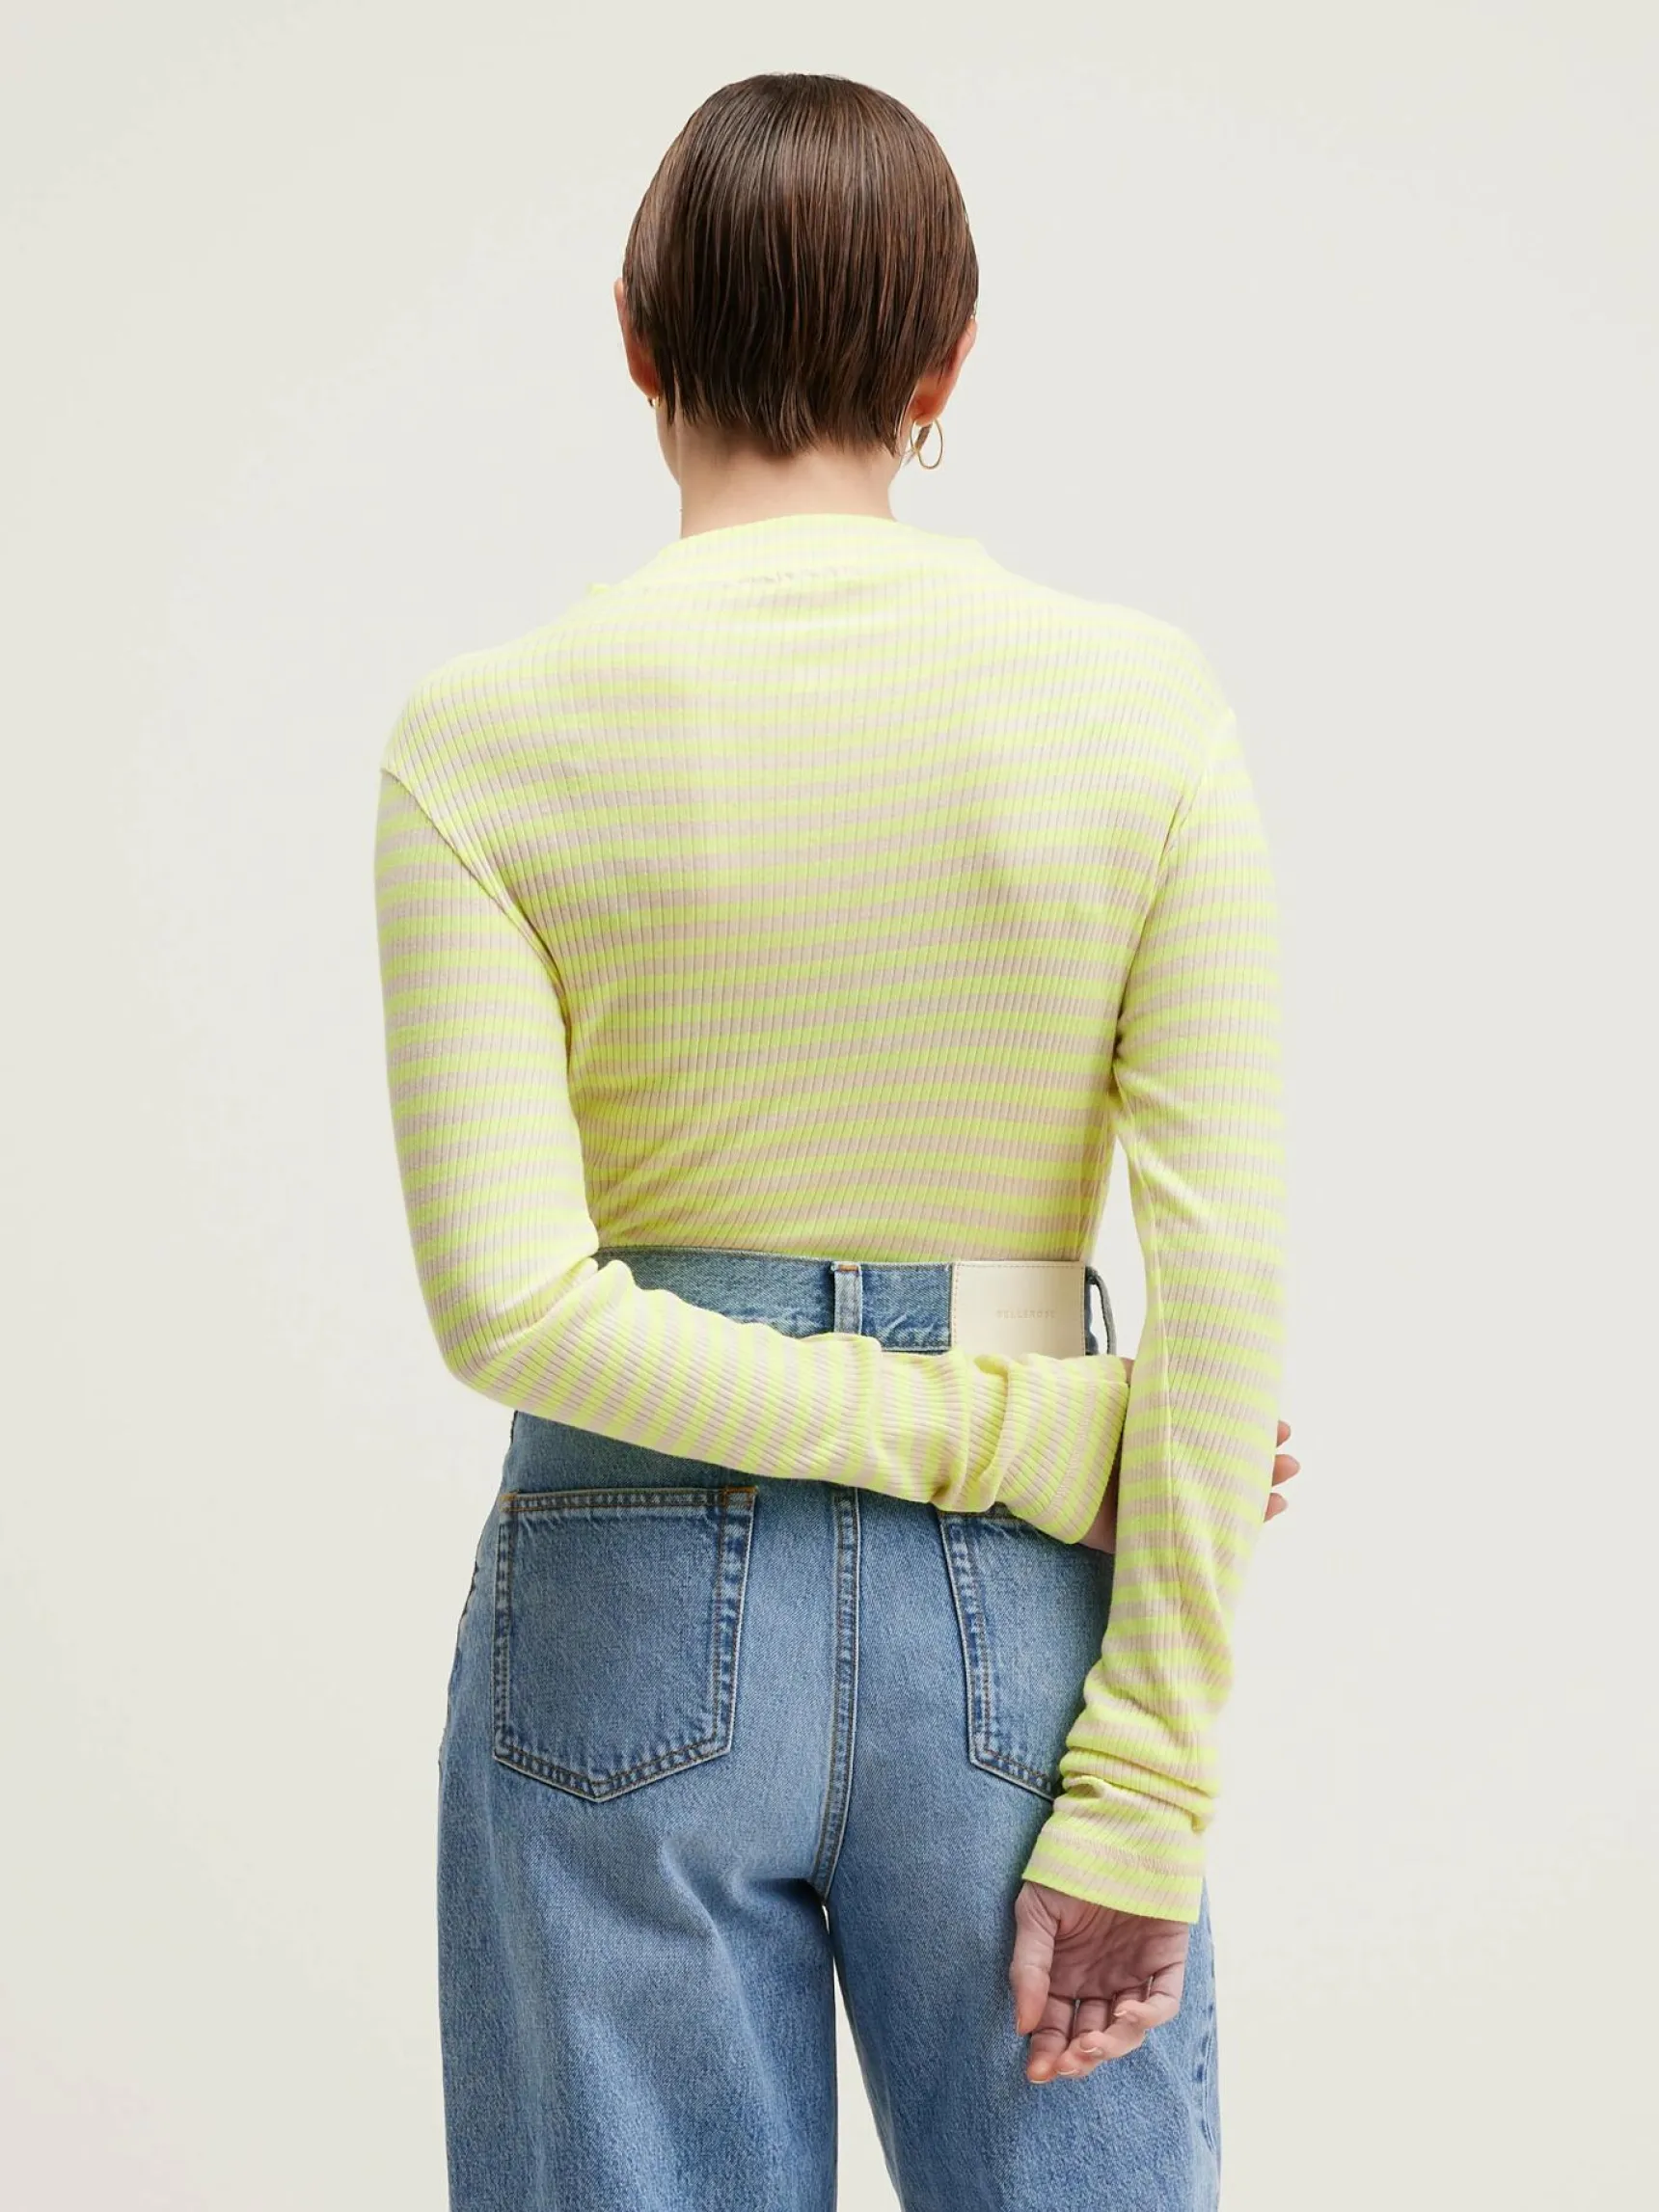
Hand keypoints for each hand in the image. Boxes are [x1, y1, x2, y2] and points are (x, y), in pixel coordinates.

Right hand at [1008, 1878, 1189, 2079]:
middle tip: (1064, 2066)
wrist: (1112, 1826)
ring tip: (1092, 2046)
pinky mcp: (1165, 1961)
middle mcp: (1099, 1983)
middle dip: (1077, 2058)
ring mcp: (1133, 1975)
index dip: (1046, 2052)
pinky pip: (1163, 2001)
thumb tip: (1022, 2024)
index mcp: (1064, 1976)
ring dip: (1110, 2045)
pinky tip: (1127, 2015)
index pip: (1055, 2028)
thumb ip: (1029, 1966)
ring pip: (1127, 2029)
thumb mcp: (1035, 1914)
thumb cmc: (1067, 1868)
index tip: (1036, 2070)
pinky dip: (1148, 2016)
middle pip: (1091, 2037)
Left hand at [1076, 1357, 1299, 1553]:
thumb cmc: (1074, 1404)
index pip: (1210, 1437)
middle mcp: (1150, 1469)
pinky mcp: (1126, 1537)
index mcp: (1151, 1434)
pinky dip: (1213, 1541)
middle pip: (1214, 1474)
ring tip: (1282, 1496)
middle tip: (1291, 1463)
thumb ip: (1158, 1378)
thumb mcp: (1125, 1379)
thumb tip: (1202, 1368)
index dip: (1247, 1434)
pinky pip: (1177, 1542)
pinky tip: (1246, 1533)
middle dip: (1258, 1469)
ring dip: (1247, 1505)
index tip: (1282, 1428)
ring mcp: (1141, 1503)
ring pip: (1206, 1509)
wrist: (1028, 1440)